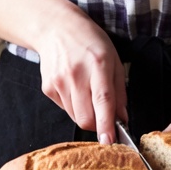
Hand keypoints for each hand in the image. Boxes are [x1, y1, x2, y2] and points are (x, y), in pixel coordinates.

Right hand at [30, 4, 127, 145]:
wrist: (56, 28)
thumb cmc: (89, 41)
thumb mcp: (113, 58)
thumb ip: (119, 90)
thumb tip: (122, 118)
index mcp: (98, 64)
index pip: (103, 101)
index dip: (106, 124)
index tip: (110, 141)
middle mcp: (76, 74)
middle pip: (86, 117)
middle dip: (97, 125)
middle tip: (104, 116)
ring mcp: (59, 82)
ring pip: (75, 117)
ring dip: (86, 115)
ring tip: (88, 93)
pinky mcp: (48, 88)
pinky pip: (64, 108)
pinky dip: (73, 106)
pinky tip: (74, 87)